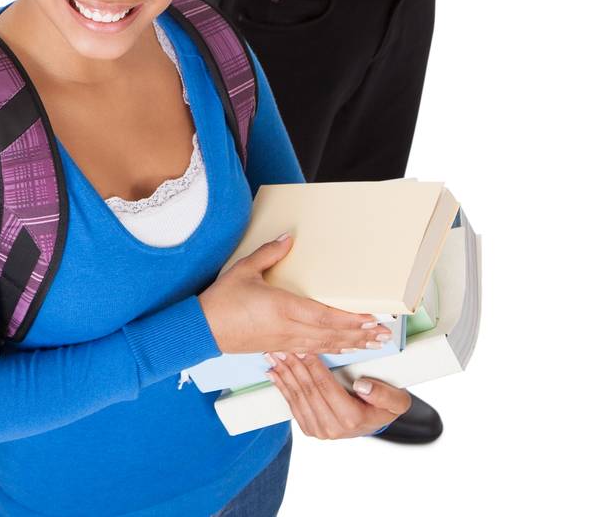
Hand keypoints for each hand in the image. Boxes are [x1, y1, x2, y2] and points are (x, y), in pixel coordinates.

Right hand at [198, 234, 390, 354]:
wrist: (204, 329)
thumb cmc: (222, 300)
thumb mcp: (244, 270)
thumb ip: (269, 253)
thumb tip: (289, 239)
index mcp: (281, 307)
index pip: (324, 316)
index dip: (350, 319)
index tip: (371, 318)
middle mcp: (288, 328)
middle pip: (331, 334)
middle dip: (360, 335)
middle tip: (384, 335)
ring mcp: (285, 341)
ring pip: (325, 345)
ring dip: (351, 344)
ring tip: (373, 344)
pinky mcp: (280, 347)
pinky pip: (313, 350)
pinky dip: (332, 349)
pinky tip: (343, 348)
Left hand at [265, 351, 410, 438]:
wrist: (374, 422)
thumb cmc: (384, 407)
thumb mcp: (396, 400)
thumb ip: (384, 394)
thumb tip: (363, 385)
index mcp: (351, 419)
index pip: (326, 386)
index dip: (313, 366)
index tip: (304, 347)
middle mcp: (332, 428)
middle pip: (308, 390)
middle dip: (294, 366)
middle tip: (282, 346)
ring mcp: (319, 430)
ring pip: (297, 396)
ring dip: (284, 374)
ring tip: (273, 355)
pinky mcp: (309, 428)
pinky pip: (292, 404)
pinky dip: (281, 386)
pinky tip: (274, 372)